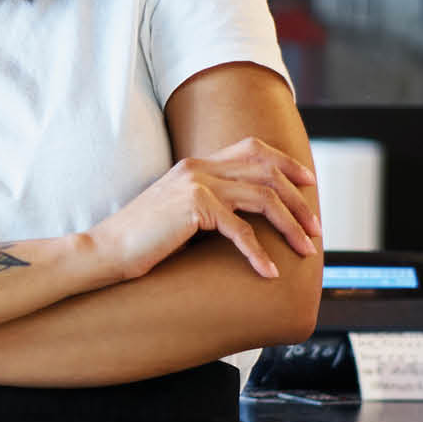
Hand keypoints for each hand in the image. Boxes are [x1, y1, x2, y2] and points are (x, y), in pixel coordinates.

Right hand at [91, 138, 321, 282]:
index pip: (253, 148)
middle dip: (300, 200)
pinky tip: (269, 273)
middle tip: (316, 228)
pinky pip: (241, 230)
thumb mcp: (180, 213)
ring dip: (291, 225)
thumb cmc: (142, 240)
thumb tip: (244, 218)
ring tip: (306, 249)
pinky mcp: (194, 207)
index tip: (309, 182)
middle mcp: (199, 167)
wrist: (105, 249)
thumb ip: (209, 204)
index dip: (286, 162)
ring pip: (263, 198)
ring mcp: (197, 183)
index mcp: (196, 163)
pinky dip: (259, 253)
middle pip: (267, 172)